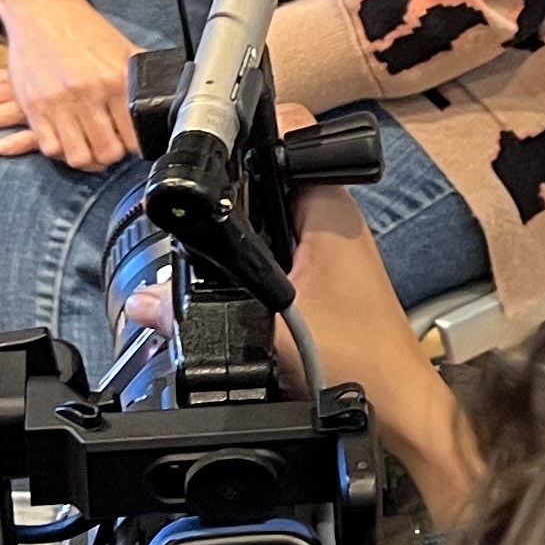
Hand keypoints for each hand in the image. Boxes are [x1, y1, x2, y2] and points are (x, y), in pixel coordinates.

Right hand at [0, 0, 141, 172]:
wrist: (41, 11)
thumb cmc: (83, 30)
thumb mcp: (122, 47)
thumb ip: (143, 75)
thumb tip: (171, 97)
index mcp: (115, 78)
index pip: (134, 135)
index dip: (137, 146)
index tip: (134, 144)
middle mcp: (87, 92)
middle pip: (107, 151)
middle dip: (113, 155)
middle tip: (113, 147)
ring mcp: (58, 102)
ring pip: (78, 156)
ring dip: (88, 159)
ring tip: (93, 149)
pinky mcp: (34, 107)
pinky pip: (50, 148)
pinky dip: (61, 152)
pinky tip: (69, 141)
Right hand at [117, 105, 481, 511]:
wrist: (396, 407)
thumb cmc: (360, 360)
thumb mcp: (267, 329)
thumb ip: (202, 314)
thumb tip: (147, 300)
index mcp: (329, 208)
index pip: (286, 138)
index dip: (243, 136)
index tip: (207, 153)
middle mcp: (333, 219)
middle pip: (267, 180)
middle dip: (229, 198)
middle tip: (199, 222)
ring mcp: (330, 248)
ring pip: (269, 221)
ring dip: (240, 239)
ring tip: (213, 259)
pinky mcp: (325, 278)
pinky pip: (278, 255)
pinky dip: (253, 269)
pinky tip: (236, 292)